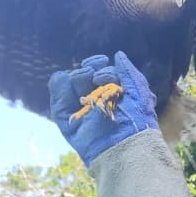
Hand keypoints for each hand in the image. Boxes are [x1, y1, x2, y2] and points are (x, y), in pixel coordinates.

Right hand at [48, 51, 158, 165]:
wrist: (125, 142)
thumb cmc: (137, 117)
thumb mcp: (138, 88)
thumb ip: (127, 70)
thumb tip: (117, 55)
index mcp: (111, 96)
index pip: (98, 74)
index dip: (99, 65)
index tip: (103, 62)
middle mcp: (95, 103)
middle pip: (82, 77)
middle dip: (88, 68)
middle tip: (95, 73)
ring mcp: (80, 111)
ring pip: (69, 83)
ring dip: (77, 76)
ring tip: (88, 78)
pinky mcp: (66, 120)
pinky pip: (57, 97)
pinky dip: (60, 85)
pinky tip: (68, 81)